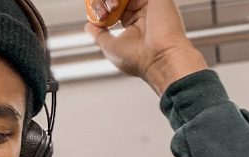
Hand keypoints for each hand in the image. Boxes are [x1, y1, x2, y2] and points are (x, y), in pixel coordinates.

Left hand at [85, 0, 207, 93]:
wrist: (159, 58)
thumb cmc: (139, 59)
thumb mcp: (110, 47)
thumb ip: (99, 34)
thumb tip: (89, 26)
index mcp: (136, 24)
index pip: (115, 9)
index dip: (102, 8)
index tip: (97, 15)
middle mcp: (143, 13)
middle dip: (103, 2)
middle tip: (101, 11)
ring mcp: (149, 3)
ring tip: (109, 9)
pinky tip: (115, 4)